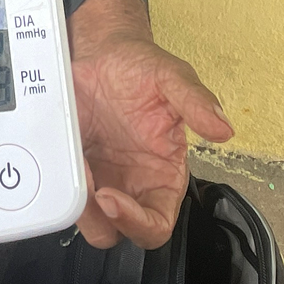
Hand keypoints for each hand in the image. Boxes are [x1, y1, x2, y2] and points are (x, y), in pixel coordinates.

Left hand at [69, 0, 231, 252]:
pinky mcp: (73, 170)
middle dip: (102, 218)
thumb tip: (224, 129)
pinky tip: (61, 155)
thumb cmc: (138, 66)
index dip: (138, 224)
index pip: (158, 224)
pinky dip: (59, 185)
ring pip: (89, 221)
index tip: (113, 199)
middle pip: (120, 232)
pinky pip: (65, 196)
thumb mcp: (171, 76)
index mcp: (164, 174)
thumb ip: (196, 102)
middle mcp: (133, 184)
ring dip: (78, 205)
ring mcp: (101, 180)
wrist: (98, 50)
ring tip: (74, 165)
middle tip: (90, 187)